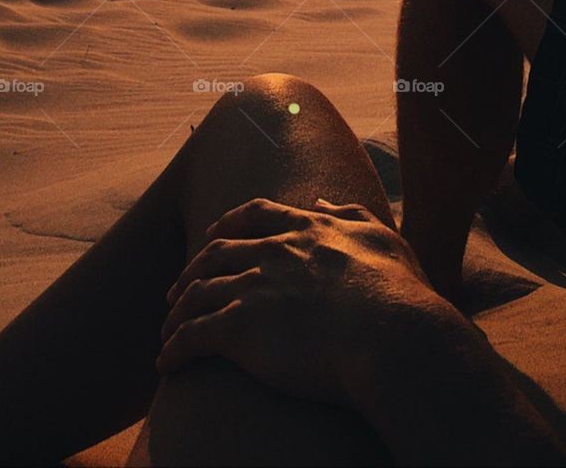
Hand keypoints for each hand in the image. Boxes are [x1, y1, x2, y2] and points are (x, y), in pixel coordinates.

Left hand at [157, 197, 448, 405]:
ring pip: (197, 293)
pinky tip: (166, 363)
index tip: (214, 230)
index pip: (255, 215)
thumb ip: (352, 215)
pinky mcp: (239, 327)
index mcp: (306, 230)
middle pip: (216, 252)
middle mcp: (273, 252)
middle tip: (177, 287)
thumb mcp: (383, 239)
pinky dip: (174, 348)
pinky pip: (193, 335)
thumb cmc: (398, 293)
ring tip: (167, 331)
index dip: (229, 222)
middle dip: (192, 269)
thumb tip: (322, 202)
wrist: (391, 333)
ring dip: (177, 311)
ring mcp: (253, 287)